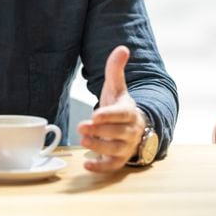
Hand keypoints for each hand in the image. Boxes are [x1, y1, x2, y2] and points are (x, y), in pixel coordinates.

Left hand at [77, 46, 145, 172]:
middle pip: (117, 133)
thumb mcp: (117, 87)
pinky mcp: (120, 161)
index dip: (109, 116)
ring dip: (98, 147)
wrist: (133, 127)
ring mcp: (126, 147)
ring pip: (114, 150)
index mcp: (130, 112)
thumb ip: (116, 69)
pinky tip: (86, 165)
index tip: (95, 116)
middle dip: (99, 132)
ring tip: (83, 141)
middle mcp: (131, 131)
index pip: (122, 114)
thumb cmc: (120, 106)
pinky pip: (112, 167)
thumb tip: (122, 48)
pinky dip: (100, 168)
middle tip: (81, 127)